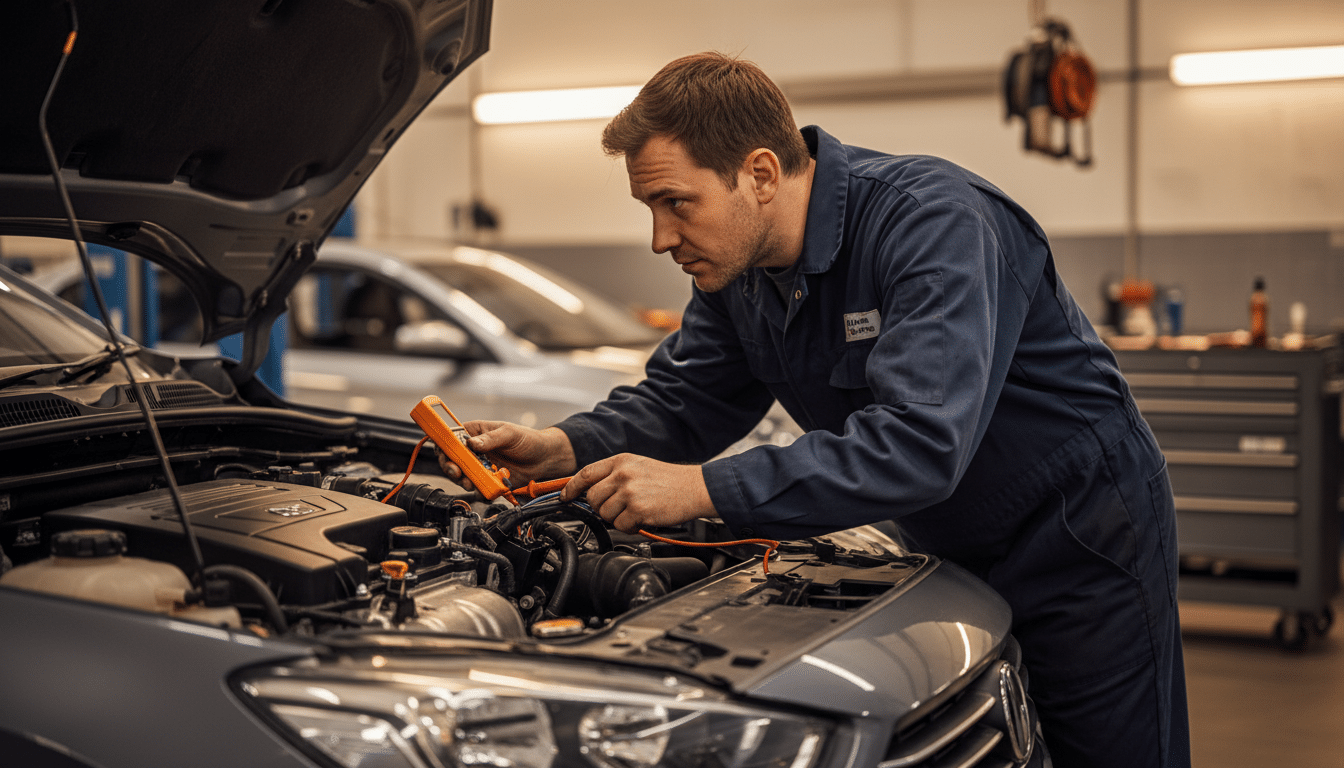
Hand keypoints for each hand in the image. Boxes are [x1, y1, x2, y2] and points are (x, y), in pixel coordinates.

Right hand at [435, 421, 575, 490]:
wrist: (546, 459)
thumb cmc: (529, 439)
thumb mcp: (509, 434)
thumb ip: (490, 439)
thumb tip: (472, 443)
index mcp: (475, 433)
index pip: (451, 438)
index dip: (444, 446)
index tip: (447, 455)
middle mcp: (475, 450)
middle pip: (452, 460)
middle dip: (451, 468)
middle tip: (457, 473)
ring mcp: (481, 466)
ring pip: (462, 476)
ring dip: (464, 481)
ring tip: (472, 483)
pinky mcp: (489, 480)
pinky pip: (478, 487)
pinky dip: (479, 490)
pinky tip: (486, 489)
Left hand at [560, 454, 714, 532]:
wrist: (695, 488)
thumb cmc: (669, 480)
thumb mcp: (638, 467)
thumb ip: (615, 475)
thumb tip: (592, 492)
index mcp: (621, 461)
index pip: (585, 474)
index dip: (571, 487)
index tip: (565, 496)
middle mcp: (622, 474)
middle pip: (593, 498)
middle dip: (601, 508)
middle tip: (619, 509)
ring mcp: (630, 492)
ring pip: (605, 514)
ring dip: (617, 518)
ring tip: (635, 511)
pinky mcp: (638, 509)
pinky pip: (620, 526)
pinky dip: (630, 527)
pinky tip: (642, 518)